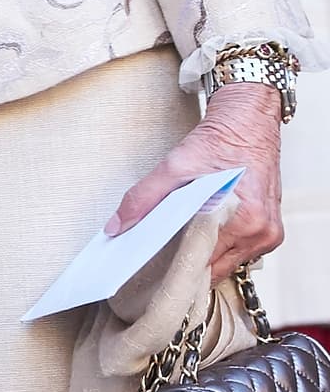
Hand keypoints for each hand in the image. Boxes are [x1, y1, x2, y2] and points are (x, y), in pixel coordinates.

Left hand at [105, 82, 281, 283]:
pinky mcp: (272, 231)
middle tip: (164, 257)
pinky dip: (222, 246)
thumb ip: (144, 197)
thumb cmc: (218, 142)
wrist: (248, 122)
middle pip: (216, 268)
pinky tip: (206, 233)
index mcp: (242, 219)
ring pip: (228, 263)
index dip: (176, 268)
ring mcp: (269, 234)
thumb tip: (118, 227)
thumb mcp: (174, 165)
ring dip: (207, 255)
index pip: (203, 264)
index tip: (155, 269)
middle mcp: (260, 232)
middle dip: (190, 264)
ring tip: (184, 243)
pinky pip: (241, 252)